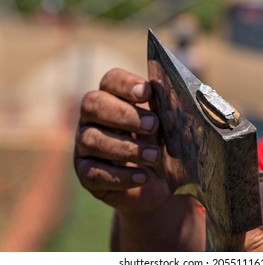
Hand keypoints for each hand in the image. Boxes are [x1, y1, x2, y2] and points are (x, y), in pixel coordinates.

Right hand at [74, 68, 204, 250]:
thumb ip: (171, 112)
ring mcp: (84, 146)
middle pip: (92, 104)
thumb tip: (176, 100)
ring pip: (91, 139)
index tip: (146, 93)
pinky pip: (92, 172)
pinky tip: (142, 177)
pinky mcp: (86, 174)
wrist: (161, 184)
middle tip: (153, 126)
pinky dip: (120, 175)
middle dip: (125, 115)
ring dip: (126, 148)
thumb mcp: (171, 128)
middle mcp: (93, 118)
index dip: (126, 84)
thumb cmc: (165, 147)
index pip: (110, 80)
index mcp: (114, 98)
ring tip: (154, 156)